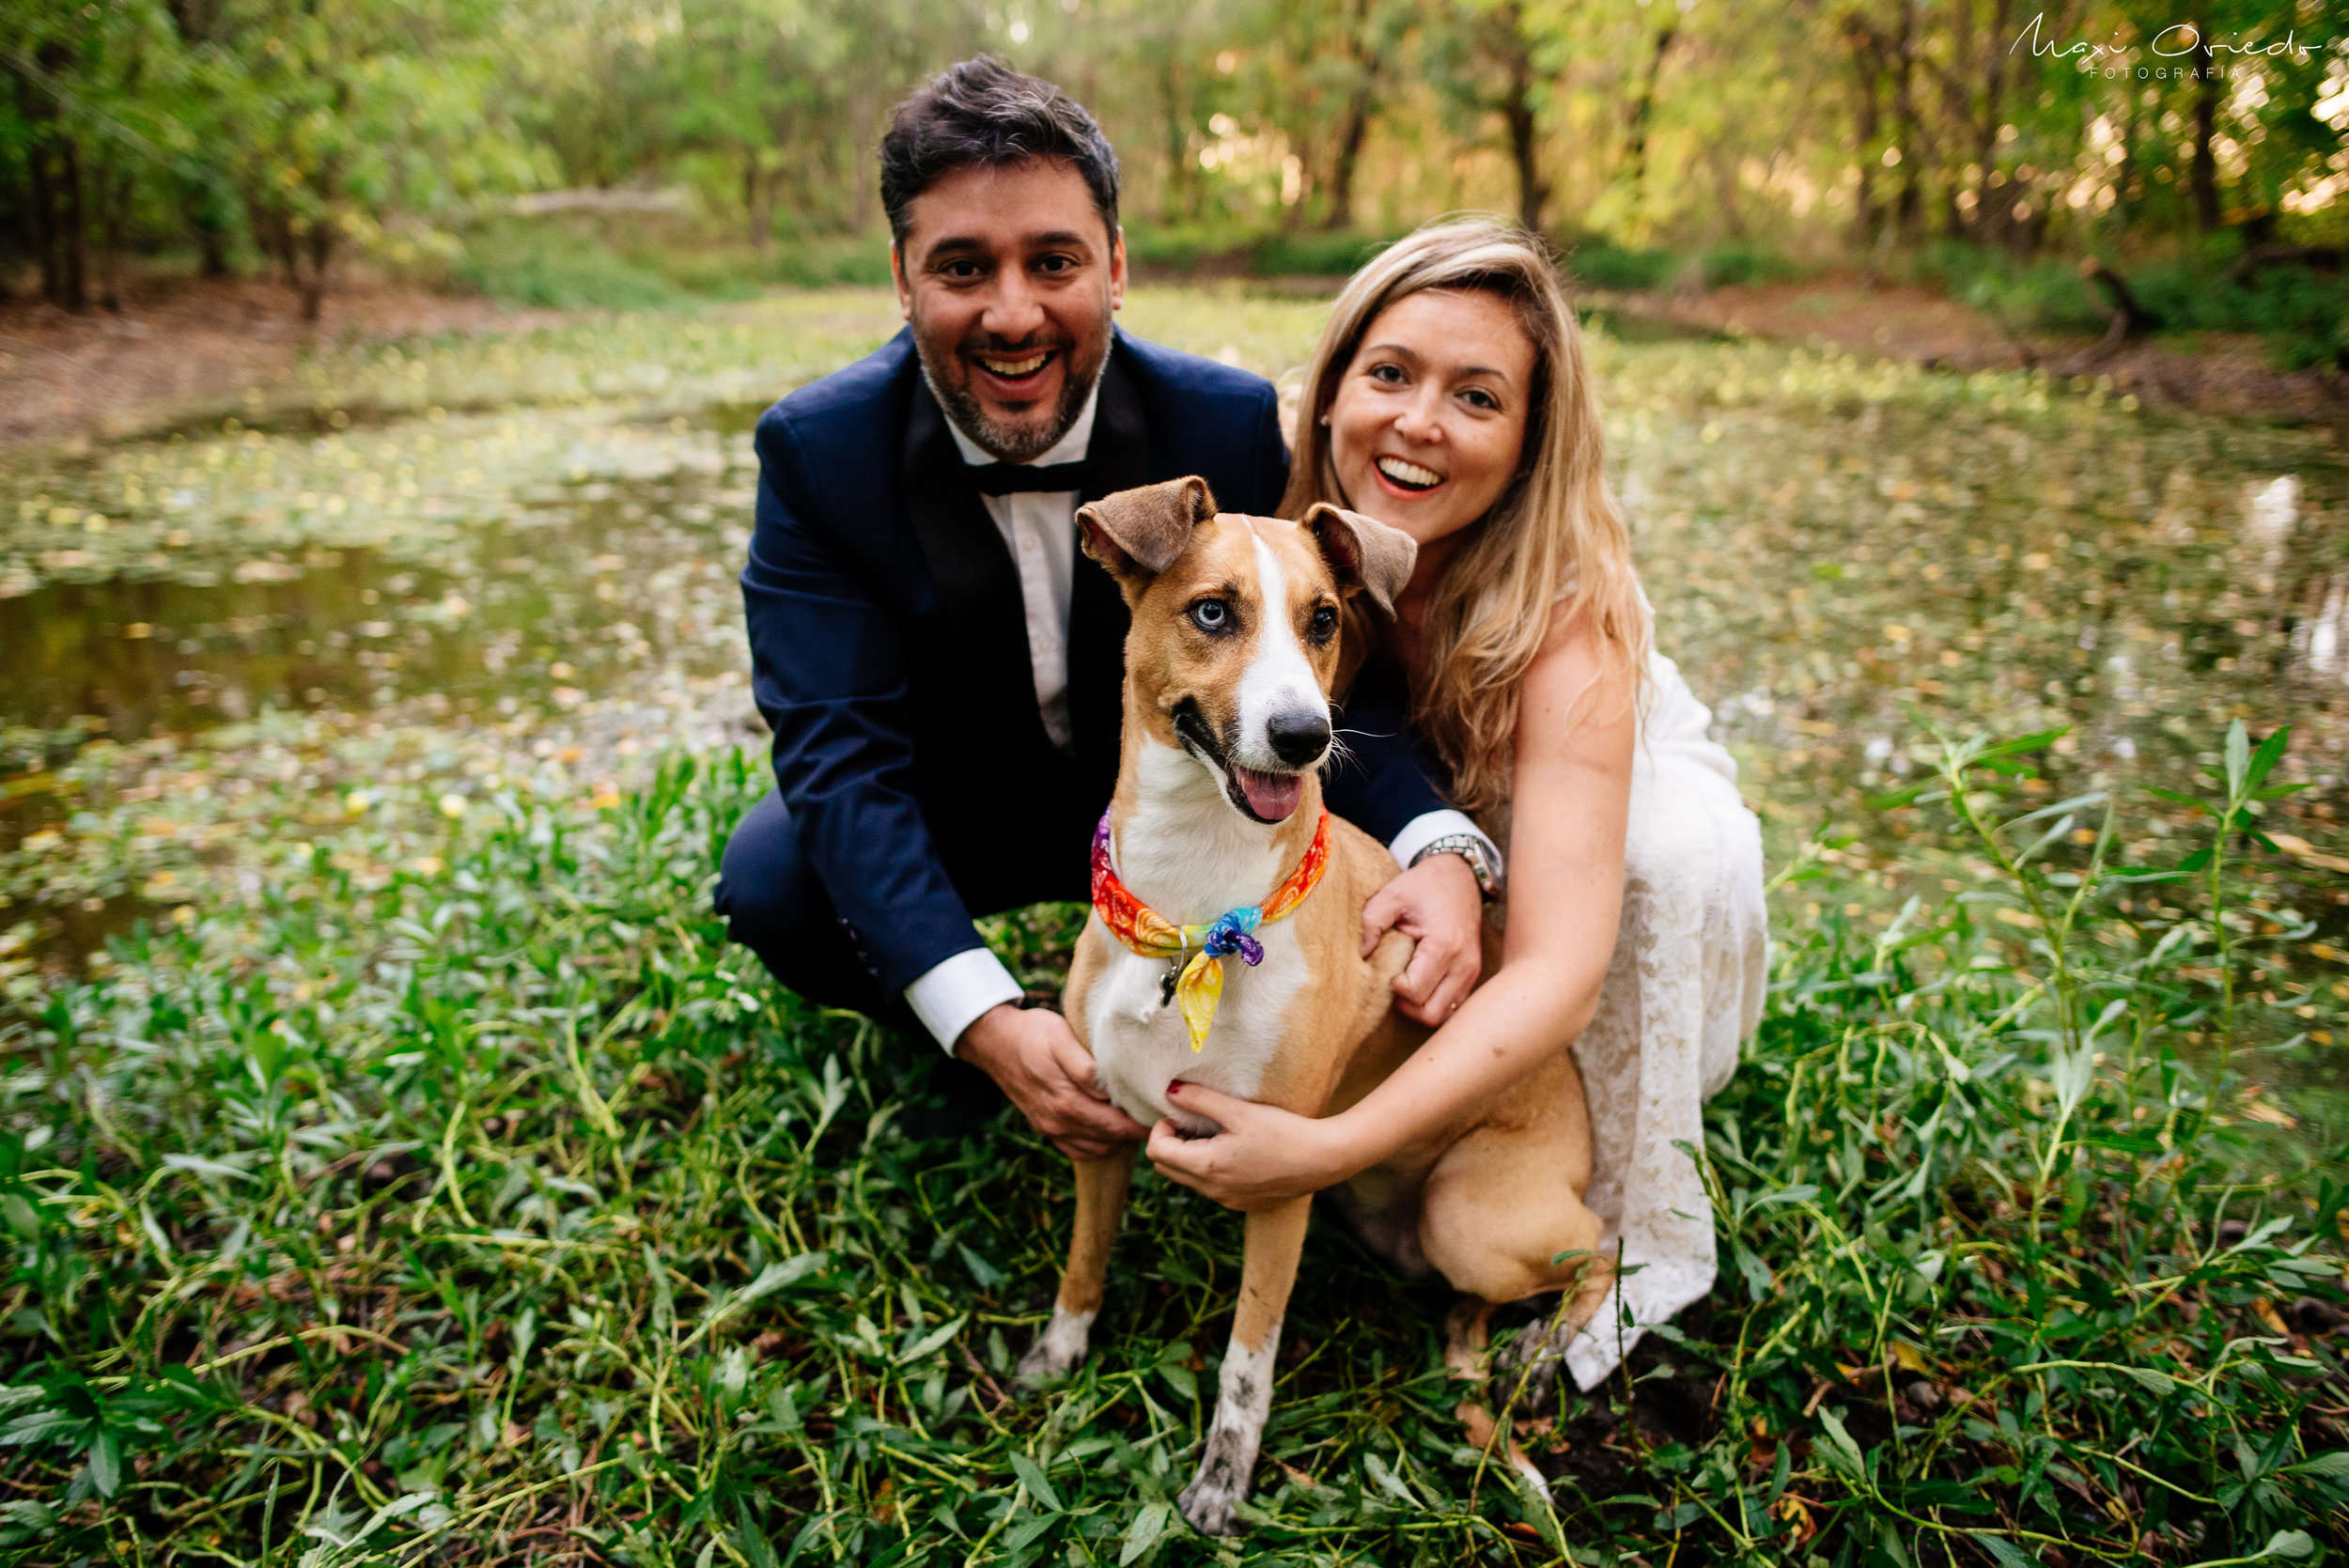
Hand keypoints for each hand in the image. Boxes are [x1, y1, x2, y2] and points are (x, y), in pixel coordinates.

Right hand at [956, 1003, 1146, 1160]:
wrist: (995, 1043)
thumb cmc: (1033, 1034)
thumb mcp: (1061, 1039)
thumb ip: (1085, 1068)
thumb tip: (1109, 1091)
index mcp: (1068, 1103)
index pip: (1118, 1124)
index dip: (1143, 1120)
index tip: (1164, 1110)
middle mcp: (1060, 1121)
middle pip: (1111, 1138)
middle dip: (1138, 1131)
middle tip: (1161, 1116)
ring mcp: (1052, 1128)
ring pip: (1097, 1147)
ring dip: (1120, 1138)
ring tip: (1139, 1118)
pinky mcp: (1046, 1128)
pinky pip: (1079, 1149)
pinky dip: (1099, 1143)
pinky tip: (1111, 1126)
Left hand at [1145, 1082, 1359, 1210]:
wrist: (1324, 1160)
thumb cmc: (1284, 1132)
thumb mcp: (1239, 1111)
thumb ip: (1201, 1100)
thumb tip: (1170, 1091)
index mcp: (1206, 1168)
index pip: (1157, 1151)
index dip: (1161, 1127)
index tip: (1182, 1112)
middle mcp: (1212, 1191)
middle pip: (1167, 1168)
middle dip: (1172, 1142)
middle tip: (1196, 1121)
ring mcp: (1228, 1200)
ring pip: (1189, 1179)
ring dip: (1191, 1155)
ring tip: (1218, 1132)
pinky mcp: (1243, 1203)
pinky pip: (1212, 1187)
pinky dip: (1211, 1168)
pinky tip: (1237, 1149)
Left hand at [1361, 852, 1482, 1025]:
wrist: (1461, 876)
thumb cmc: (1426, 884)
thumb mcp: (1393, 894)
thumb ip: (1371, 921)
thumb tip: (1362, 953)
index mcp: (1445, 945)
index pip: (1415, 991)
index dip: (1395, 987)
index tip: (1388, 970)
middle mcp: (1464, 964)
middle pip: (1430, 1013)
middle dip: (1406, 1005)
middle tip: (1393, 984)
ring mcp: (1472, 972)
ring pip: (1443, 1015)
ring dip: (1420, 1008)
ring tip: (1406, 987)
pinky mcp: (1473, 974)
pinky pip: (1453, 1005)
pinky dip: (1434, 1003)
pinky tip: (1421, 986)